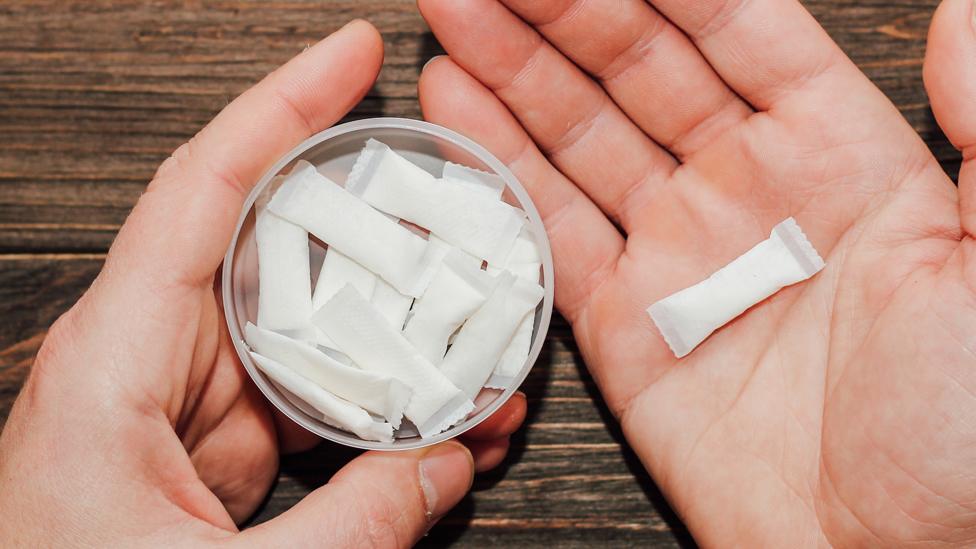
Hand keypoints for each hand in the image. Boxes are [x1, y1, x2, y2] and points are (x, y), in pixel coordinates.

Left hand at [0, 20, 524, 546]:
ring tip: (474, 347)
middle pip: (279, 252)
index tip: (351, 56)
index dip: (282, 108)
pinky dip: (376, 405)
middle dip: (379, 234)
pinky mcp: (219, 443)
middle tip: (460, 224)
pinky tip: (433, 419)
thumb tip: (446, 466)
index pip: (203, 190)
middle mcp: (152, 359)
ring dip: (393, 338)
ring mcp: (191, 400)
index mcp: (116, 360)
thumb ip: (349, 525)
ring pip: (310, 330)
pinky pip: (313, 396)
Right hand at [418, 0, 975, 544]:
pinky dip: (499, 170)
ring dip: (514, 71)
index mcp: (840, 156)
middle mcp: (747, 192)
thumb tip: (965, 16)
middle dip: (561, 9)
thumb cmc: (971, 436)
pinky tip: (457, 109)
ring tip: (455, 12)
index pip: (735, 31)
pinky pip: (549, 232)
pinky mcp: (623, 326)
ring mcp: (677, 256)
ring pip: (580, 137)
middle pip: (638, 68)